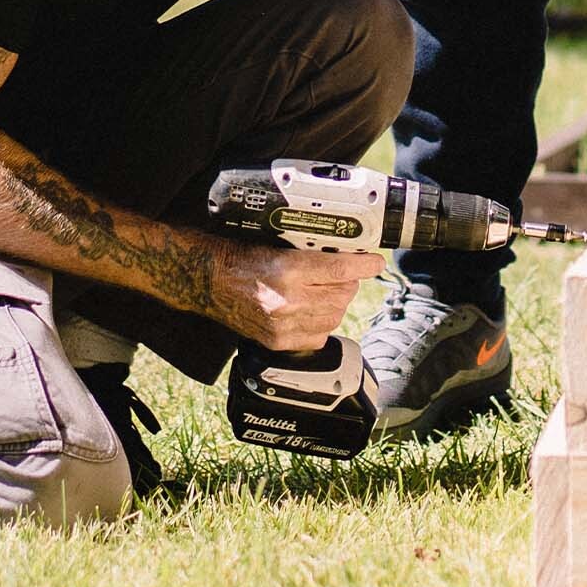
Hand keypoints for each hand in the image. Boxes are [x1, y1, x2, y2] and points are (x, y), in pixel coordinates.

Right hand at [194, 233, 380, 349]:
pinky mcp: (278, 342)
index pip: (339, 268)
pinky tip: (314, 310)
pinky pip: (319, 336)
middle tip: (345, 272)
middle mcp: (288, 300)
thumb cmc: (242, 257)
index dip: (363, 265)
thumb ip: (313, 254)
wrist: (211, 281)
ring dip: (338, 302)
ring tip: (328, 290)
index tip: (375, 262)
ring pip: (334, 316)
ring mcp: (283, 326)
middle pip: (341, 294)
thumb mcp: (279, 244)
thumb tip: (346, 256)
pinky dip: (324, 323)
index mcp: (288, 269)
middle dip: (349, 282)